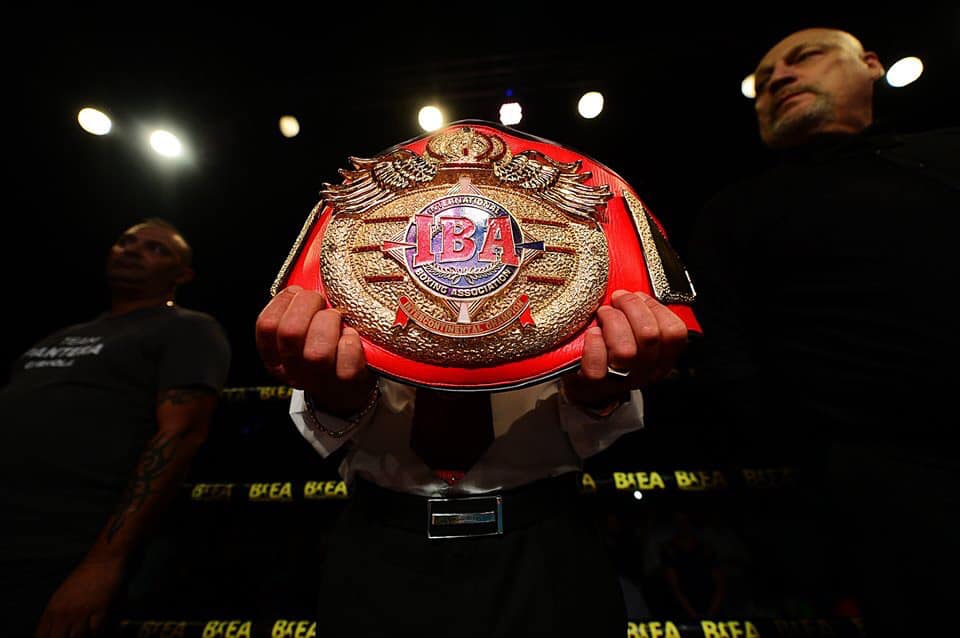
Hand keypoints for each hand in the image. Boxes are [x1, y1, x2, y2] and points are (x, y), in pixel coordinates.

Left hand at [35, 557, 124, 636]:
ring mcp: (82, 611)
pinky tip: (97, 630)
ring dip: (82, 636)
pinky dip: (97, 632)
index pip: (41, 635)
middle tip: (70, 635)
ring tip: (85, 632)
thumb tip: (52, 631)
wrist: (103, 560)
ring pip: (77, 637)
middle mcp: (65, 611)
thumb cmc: (84, 576)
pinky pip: (96, 630)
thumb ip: (55, 614)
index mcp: (53, 608)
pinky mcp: (100, 609)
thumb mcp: (62, 595)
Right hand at [256, 286, 374, 415]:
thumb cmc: (324, 350)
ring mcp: (319, 379)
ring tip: (337, 319)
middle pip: (290, 333)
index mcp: (275, 356)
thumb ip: (297, 310)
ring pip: (317, 351)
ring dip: (330, 324)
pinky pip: (346, 361)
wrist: (345, 389)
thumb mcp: (301, 331)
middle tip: (321, 301)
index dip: (283, 301)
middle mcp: (293, 370)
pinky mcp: (347, 383)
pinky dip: (351, 343)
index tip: (297, 292)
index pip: (266, 325)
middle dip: (308, 305)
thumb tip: (307, 279)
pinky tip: (351, 337)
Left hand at [563, 290, 687, 407]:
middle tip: (617, 299)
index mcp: (663, 357)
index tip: (639, 296)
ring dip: (612, 322)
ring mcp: (622, 379)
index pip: (675, 332)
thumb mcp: (637, 332)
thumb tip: (636, 289)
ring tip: (603, 314)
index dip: (656, 307)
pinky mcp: (596, 383)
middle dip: (631, 307)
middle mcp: (647, 370)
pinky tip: (592, 334)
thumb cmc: (614, 350)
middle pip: (649, 335)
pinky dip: (593, 344)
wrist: (590, 385)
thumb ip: (644, 313)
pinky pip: (598, 365)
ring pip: (625, 350)